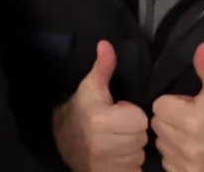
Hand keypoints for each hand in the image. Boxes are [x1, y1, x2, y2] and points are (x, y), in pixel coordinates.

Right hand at [52, 40, 148, 171]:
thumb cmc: (81, 109)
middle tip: (119, 126)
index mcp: (100, 120)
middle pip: (142, 138)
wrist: (62, 140)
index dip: (132, 113)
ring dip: (132, 148)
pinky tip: (117, 154)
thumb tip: (106, 43)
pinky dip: (129, 164)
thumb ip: (103, 66)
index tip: (119, 111)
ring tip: (116, 139)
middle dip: (134, 130)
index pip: (140, 119)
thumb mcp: (91, 86)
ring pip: (139, 155)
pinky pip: (134, 169)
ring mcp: (104, 164)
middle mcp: (102, 145)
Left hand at [151, 43, 203, 171]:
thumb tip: (201, 47)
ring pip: (161, 143)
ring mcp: (187, 163)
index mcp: (191, 119)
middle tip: (188, 118)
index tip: (185, 104)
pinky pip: (167, 162)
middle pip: (157, 124)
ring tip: (190, 133)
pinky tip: (191, 149)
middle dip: (170, 119)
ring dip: (171, 137)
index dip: (171, 102)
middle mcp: (186, 143)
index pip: (159, 105)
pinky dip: (175, 155)